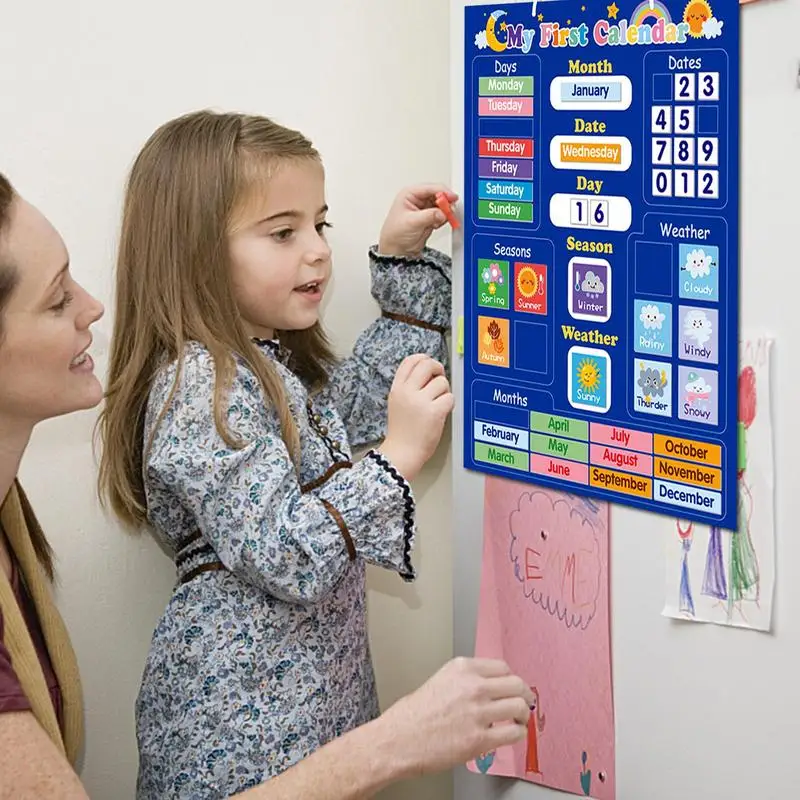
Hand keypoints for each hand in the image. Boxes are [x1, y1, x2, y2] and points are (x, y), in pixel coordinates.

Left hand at [378, 184, 458, 257]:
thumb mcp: (412, 222)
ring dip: (444, 212)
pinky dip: (443, 219)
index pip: (430, 188)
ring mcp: (425, 209)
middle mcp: (418, 199)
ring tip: (439, 221)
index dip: (443, 192)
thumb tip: (442, 212)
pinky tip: (436, 225)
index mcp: (409, 194)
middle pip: (438, 195)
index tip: (452, 198)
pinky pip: (442, 215)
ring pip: (442, 205)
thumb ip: (429, 216)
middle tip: (449, 211)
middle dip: (445, 203)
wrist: (397, 250)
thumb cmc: (395, 234)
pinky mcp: (430, 218)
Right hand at [378, 354, 453, 480]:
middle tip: (439, 378)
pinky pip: (449, 397)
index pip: (410, 361)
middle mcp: (407, 392)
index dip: (423, 358)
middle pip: (427, 364)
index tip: (429, 365)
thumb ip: (409, 387)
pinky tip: (442, 413)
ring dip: (444, 392)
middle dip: (438, 368)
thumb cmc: (403, 431)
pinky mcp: (434, 412)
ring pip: (442, 382)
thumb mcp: (397, 403)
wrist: (402, 453)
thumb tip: (429, 372)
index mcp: (397, 389)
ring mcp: (420, 402)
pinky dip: (449, 404)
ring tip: (438, 404)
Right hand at [379, 658, 532, 777]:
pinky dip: (518, 733)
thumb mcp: (441, 680)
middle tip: (525, 701)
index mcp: (462, 668)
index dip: (510, 678)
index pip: (502, 667)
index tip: (512, 686)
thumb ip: (466, 680)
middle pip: (516, 684)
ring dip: (523, 714)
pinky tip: (512, 734)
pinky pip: (513, 733)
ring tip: (519, 719)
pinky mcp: (480, 738)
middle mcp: (473, 686)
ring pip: (519, 706)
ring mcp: (478, 712)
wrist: (399, 739)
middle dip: (524, 694)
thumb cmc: (413, 714)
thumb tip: (488, 688)